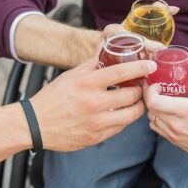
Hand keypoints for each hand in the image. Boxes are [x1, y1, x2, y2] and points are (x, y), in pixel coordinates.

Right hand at [31, 58, 155, 151]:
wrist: (36, 124)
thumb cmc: (54, 97)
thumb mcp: (72, 75)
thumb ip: (92, 64)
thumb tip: (108, 50)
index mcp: (87, 83)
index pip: (120, 72)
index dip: (139, 68)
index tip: (151, 65)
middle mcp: (94, 103)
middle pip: (131, 95)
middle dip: (140, 89)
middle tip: (141, 85)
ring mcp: (97, 122)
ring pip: (131, 114)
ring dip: (137, 106)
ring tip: (135, 100)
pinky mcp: (97, 137)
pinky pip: (121, 127)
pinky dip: (124, 119)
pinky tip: (121, 112)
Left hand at [144, 63, 187, 167]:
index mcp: (184, 110)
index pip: (153, 101)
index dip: (150, 91)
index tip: (157, 85)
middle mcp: (175, 123)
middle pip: (149, 109)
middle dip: (149, 96)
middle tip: (155, 89)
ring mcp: (174, 134)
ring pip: (151, 119)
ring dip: (152, 109)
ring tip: (160, 100)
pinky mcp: (175, 142)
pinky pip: (158, 129)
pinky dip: (157, 120)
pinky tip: (166, 114)